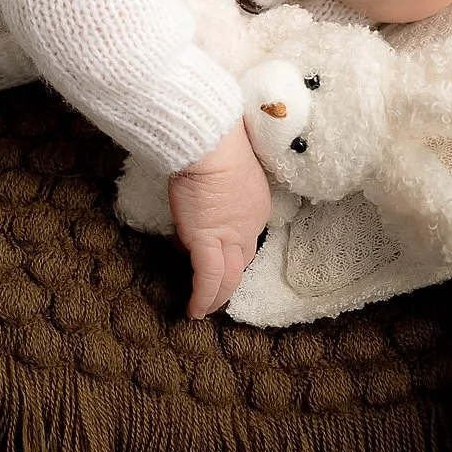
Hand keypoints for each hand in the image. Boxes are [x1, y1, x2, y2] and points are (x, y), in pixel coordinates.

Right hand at [169, 119, 271, 318]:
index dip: (232, 249)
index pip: (244, 235)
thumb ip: (221, 181)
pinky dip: (202, 297)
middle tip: (219, 294)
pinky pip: (208, 278)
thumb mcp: (227, 163)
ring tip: (205, 310)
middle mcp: (249, 225)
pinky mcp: (206, 240)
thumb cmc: (216, 141)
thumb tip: (202, 192)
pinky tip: (194, 311)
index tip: (217, 254)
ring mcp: (230, 235)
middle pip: (243, 260)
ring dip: (217, 296)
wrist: (210, 142)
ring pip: (229, 277)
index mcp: (257, 204)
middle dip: (231, 279)